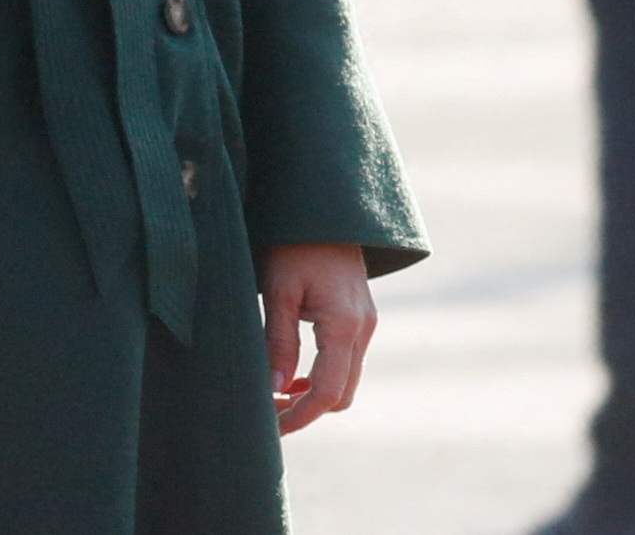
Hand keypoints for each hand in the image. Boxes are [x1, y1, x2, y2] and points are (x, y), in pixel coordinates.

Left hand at [260, 242, 376, 432]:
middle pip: (341, 394)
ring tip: (275, 395)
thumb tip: (275, 388)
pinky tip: (293, 373)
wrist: (324, 206)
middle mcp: (363, 329)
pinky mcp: (360, 317)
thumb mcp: (278, 288)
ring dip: (314, 395)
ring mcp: (366, 323)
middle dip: (307, 411)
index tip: (272, 429)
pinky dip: (322, 375)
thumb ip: (278, 340)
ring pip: (346, 380)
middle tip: (267, 414)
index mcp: (345, 325)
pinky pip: (346, 362)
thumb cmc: (294, 242)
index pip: (328, 393)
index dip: (300, 417)